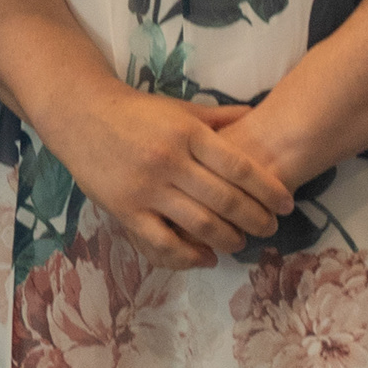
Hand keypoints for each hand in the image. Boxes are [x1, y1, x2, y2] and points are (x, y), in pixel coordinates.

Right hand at [48, 84, 293, 270]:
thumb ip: (219, 118)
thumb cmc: (136, 112)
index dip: (268, 190)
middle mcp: (169, 161)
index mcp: (187, 134)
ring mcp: (146, 188)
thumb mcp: (180, 110)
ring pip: (200, 224)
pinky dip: (189, 256)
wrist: (80, 114)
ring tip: (241, 242)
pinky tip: (206, 257)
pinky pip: (163, 243)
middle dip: (256, 219)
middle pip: (226, 200)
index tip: (286, 205)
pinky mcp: (125, 210)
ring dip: (229, 239)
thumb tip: (257, 114)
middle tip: (270, 228)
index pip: (239, 168)